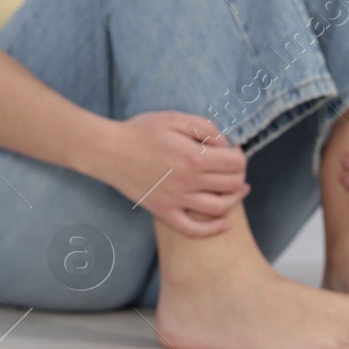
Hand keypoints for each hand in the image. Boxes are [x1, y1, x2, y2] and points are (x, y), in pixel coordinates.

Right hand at [98, 111, 248, 236]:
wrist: (109, 151)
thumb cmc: (140, 132)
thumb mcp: (174, 118)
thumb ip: (204, 128)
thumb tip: (226, 144)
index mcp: (194, 156)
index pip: (236, 163)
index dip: (240, 155)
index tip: (232, 151)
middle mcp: (188, 181)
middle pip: (232, 184)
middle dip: (239, 174)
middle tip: (233, 167)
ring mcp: (176, 199)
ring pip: (219, 207)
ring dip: (234, 199)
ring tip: (237, 190)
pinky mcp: (164, 211)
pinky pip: (192, 229)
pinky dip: (212, 230)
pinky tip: (224, 223)